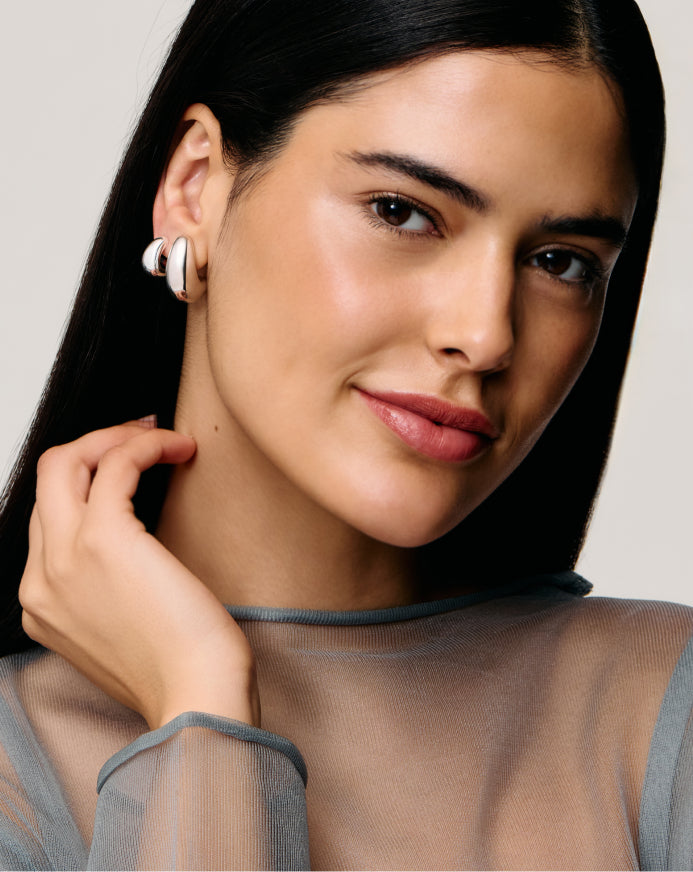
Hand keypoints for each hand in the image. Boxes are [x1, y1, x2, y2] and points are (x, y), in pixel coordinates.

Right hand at [19, 422, 259, 730]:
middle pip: (48, 481)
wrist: (198, 697)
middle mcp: (41, 579)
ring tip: (163, 437)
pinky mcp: (105, 538)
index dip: (88, 482)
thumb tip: (136, 547)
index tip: (129, 465)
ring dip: (117, 437)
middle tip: (142, 438)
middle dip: (95, 447)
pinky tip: (180, 448)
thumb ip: (108, 591)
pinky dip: (146, 445)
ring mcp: (64, 558)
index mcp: (42, 604)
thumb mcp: (124, 630)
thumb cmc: (180, 668)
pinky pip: (115, 464)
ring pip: (66, 461)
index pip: (49, 517)